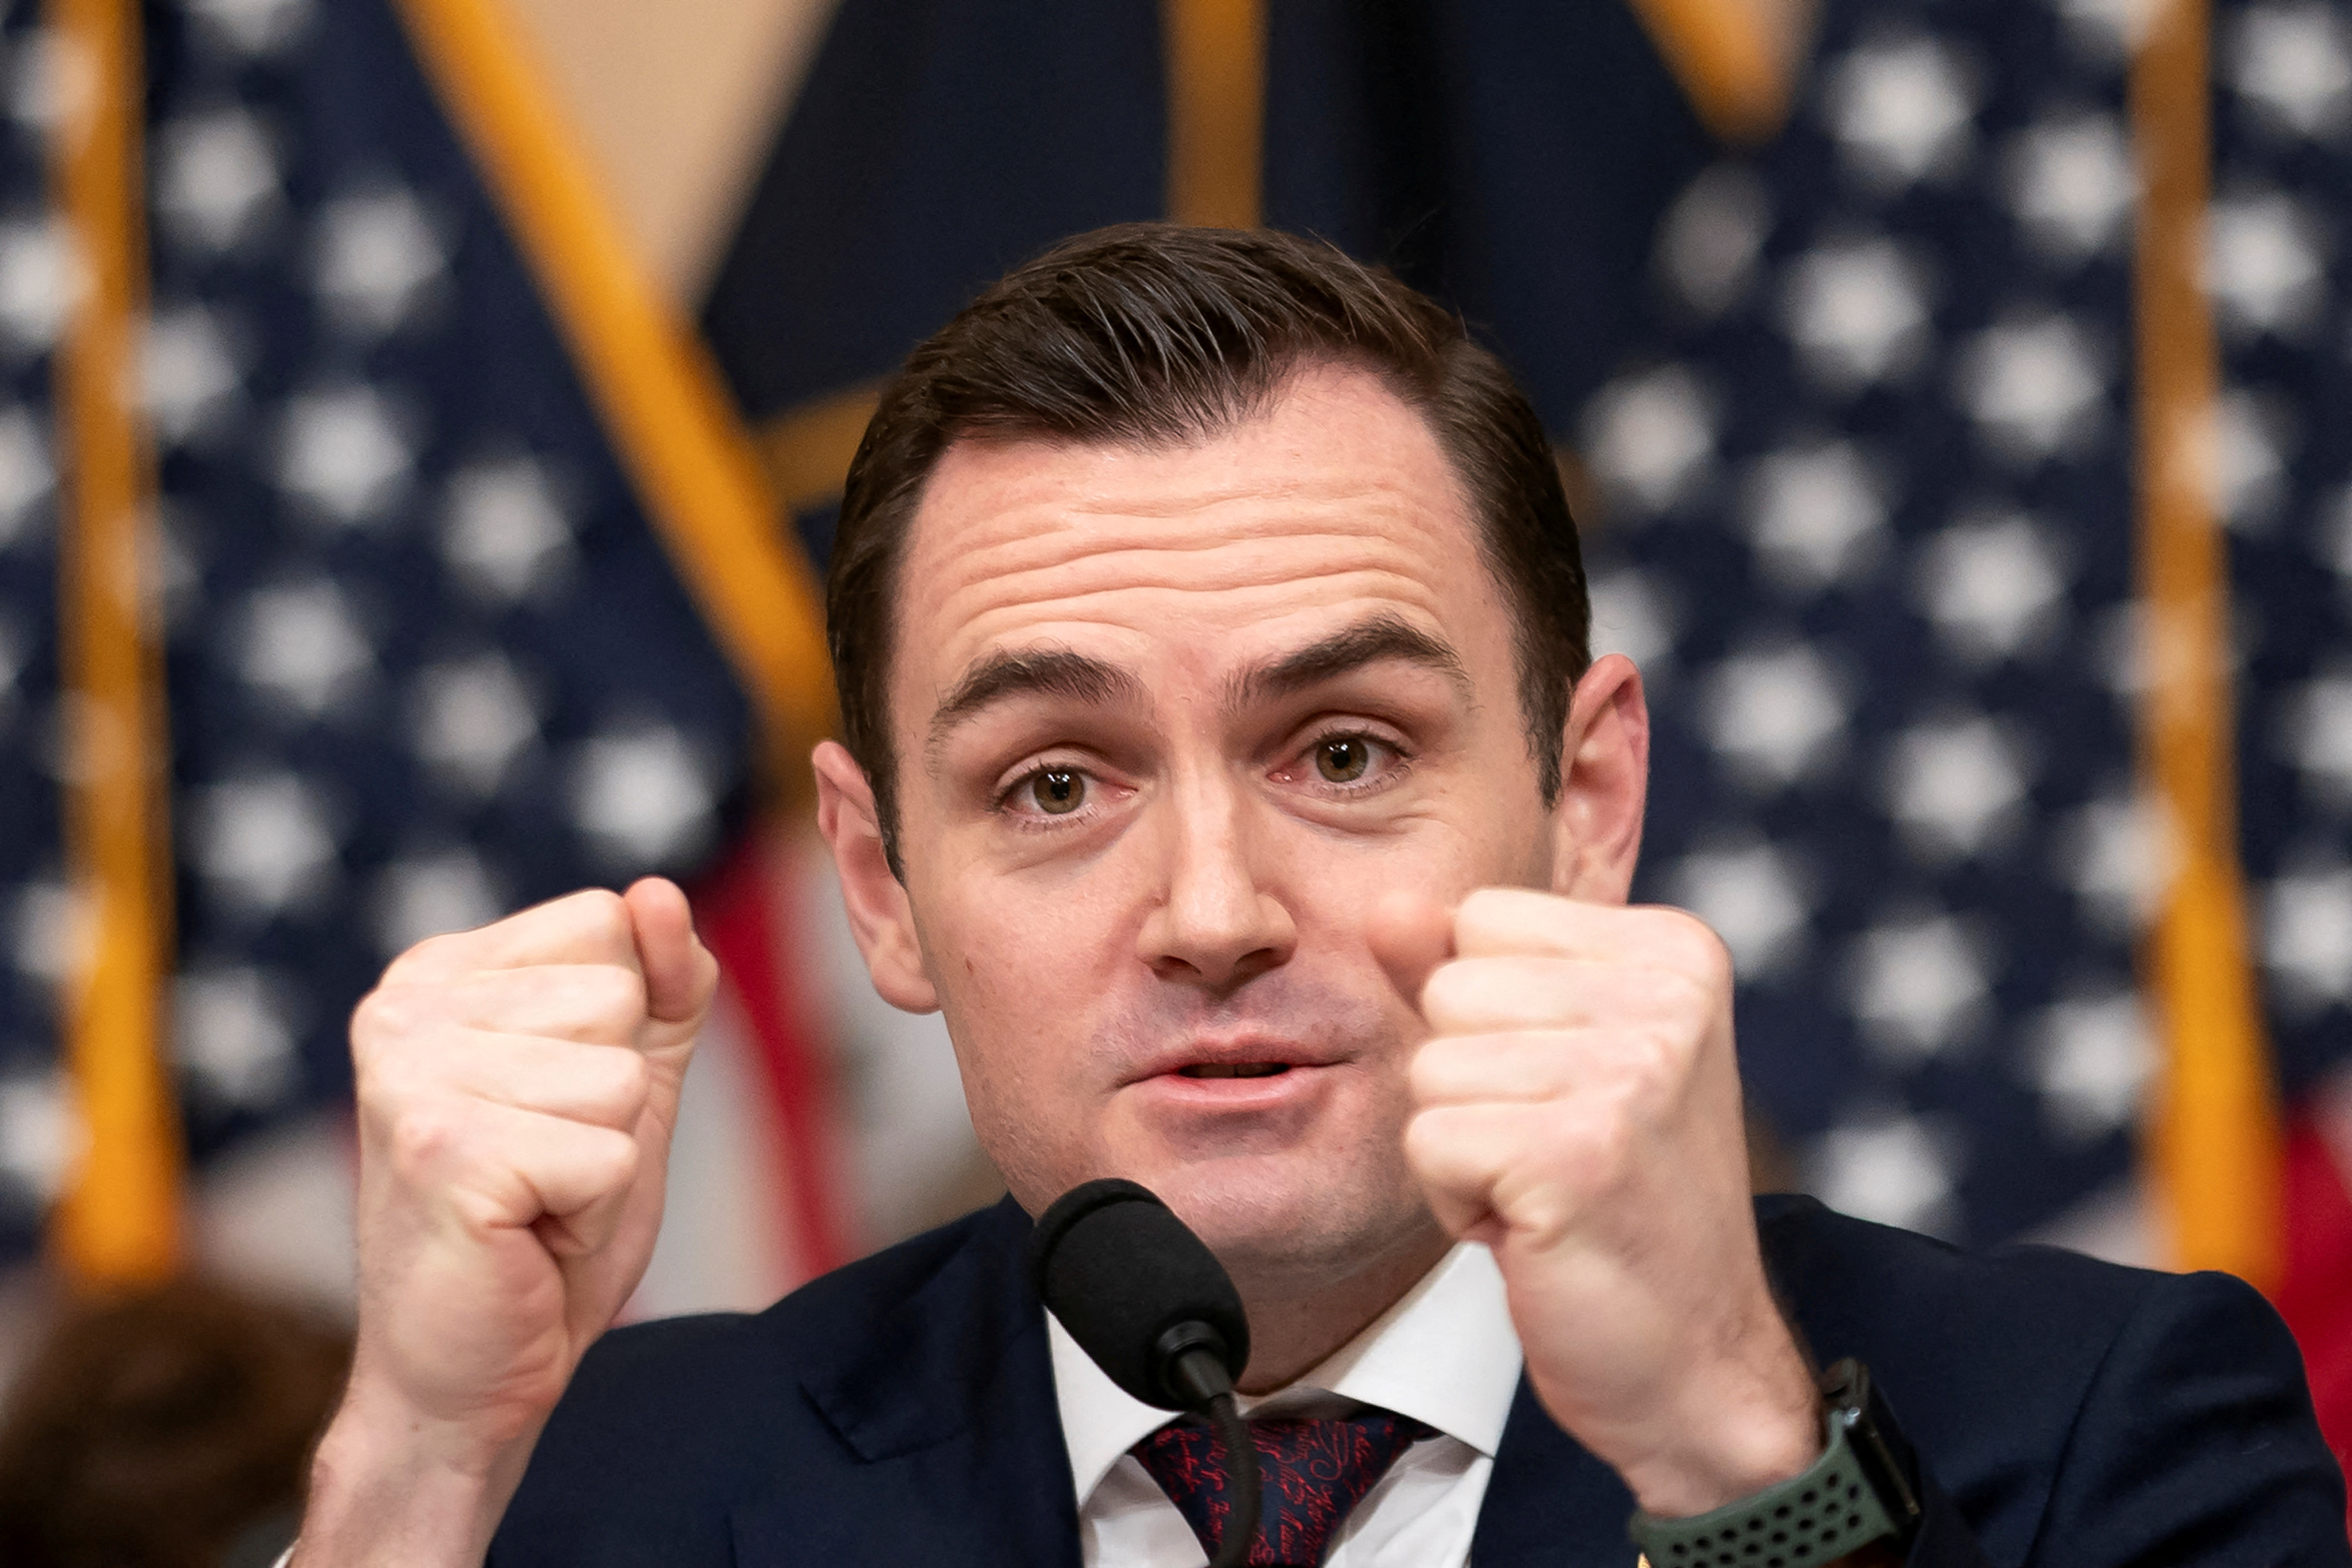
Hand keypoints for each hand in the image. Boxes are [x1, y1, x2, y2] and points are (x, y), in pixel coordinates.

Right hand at [296, 879, 715, 1565]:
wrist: (468, 1370)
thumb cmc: (544, 1220)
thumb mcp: (626, 1079)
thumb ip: (661, 982)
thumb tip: (657, 892)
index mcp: (436, 972)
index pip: (607, 922)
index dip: (619, 1030)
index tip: (551, 1103)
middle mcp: (403, 1006)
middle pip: (617, 997)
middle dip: (612, 1102)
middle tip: (542, 1168)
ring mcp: (412, 1075)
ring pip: (618, 1078)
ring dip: (602, 1160)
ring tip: (531, 1202)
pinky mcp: (444, 1151)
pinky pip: (609, 1155)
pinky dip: (592, 1213)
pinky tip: (525, 1237)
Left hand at [1377, 887, 1819, 1516]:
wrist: (1694, 1359)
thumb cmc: (1619, 1205)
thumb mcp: (1552, 1056)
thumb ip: (1466, 967)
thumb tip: (1386, 903)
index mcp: (1672, 950)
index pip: (1481, 918)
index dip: (1491, 1016)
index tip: (1563, 1090)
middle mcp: (1665, 997)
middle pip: (1450, 989)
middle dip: (1470, 1082)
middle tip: (1552, 1149)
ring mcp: (1630, 1073)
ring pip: (1430, 1067)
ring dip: (1463, 1145)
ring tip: (1544, 1187)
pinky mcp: (1578, 1153)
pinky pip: (1429, 1141)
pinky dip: (1457, 1200)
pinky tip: (1531, 1227)